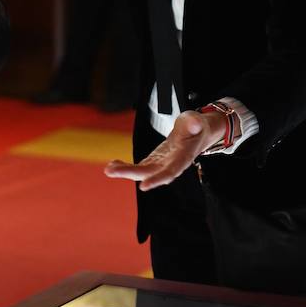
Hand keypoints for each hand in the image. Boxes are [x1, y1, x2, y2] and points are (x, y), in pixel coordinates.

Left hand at [104, 110, 225, 189]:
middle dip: (130, 173)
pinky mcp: (153, 162)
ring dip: (124, 171)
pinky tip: (113, 164)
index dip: (157, 179)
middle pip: (149, 173)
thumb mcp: (196, 120)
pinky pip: (138, 168)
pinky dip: (125, 167)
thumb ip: (193, 123)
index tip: (143, 186)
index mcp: (182, 158)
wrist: (196, 134)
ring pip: (141, 172)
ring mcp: (160, 165)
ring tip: (109, 169)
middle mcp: (170, 165)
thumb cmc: (196, 126)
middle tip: (110, 171)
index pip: (170, 172)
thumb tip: (194, 122)